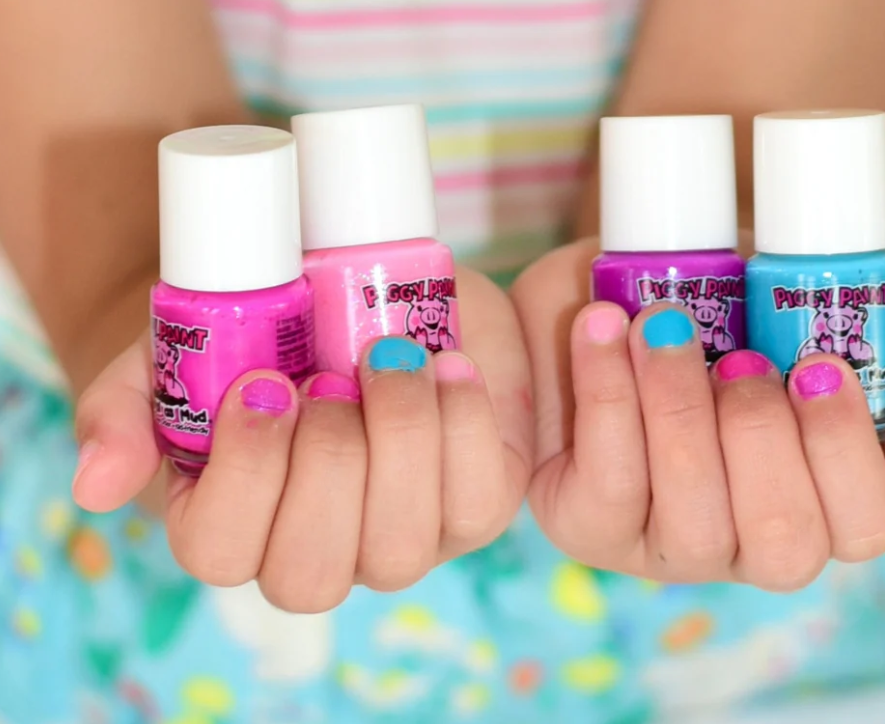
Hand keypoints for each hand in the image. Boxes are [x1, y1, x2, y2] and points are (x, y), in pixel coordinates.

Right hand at [73, 268, 533, 611]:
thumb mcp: (178, 354)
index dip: (245, 475)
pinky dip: (468, 428)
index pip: (219, 552)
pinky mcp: (473, 507)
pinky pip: (481, 502)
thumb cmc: (257, 336)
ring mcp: (400, 539)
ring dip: (401, 442)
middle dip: (327, 466)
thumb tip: (97, 484)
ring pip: (402, 548)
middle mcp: (319, 550)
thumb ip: (125, 411)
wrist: (351, 300)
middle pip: (311, 573)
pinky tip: (450, 367)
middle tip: (331, 378)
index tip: (265, 384)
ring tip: (394, 359)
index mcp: (235, 523)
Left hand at [512, 239, 884, 590]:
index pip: (864, 526)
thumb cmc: (724, 314)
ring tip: (661, 325)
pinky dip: (609, 394)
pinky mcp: (587, 524)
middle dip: (762, 437)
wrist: (610, 286)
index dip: (845, 451)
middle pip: (785, 542)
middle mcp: (743, 542)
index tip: (816, 366)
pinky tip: (604, 330)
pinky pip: (609, 481)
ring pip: (695, 519)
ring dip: (681, 409)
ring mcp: (662, 545)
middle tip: (740, 356)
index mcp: (814, 502)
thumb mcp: (819, 331)